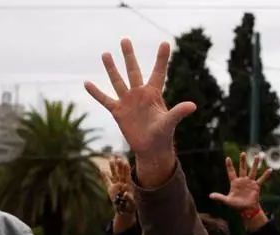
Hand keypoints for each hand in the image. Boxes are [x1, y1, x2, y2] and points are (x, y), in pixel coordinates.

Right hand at [84, 39, 195, 158]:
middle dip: (129, 56)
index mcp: (154, 94)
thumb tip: (193, 106)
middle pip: (133, 71)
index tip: (166, 43)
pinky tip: (86, 83)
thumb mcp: (170, 122)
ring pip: (118, 81)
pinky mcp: (118, 112)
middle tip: (125, 40)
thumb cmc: (163, 135)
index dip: (162, 58)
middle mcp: (140, 94)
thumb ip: (179, 112)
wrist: (151, 149)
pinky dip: (96, 92)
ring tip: (106, 53)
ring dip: (111, 68)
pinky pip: (105, 100)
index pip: (159, 72)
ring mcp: (128, 102)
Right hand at [101, 157, 135, 215]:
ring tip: (111, 159)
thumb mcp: (131, 204)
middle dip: (119, 166)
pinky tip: (101, 169)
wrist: (125, 210)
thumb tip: (126, 193)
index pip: (127, 177)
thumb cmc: (130, 207)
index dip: (126, 170)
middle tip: (118, 158)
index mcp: (128, 186)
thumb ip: (129, 199)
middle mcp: (122, 184)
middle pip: (120, 174)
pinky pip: (107, 181)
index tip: (125, 163)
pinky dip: (104, 176)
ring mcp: (116, 185)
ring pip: (114, 175)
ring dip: (112, 168)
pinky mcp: (111, 189)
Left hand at [209, 153, 271, 211]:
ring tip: (257, 156)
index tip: (227, 158)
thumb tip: (210, 196)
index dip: (229, 166)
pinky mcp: (256, 186)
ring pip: (252, 171)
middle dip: (242, 161)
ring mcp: (250, 182)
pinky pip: (262, 179)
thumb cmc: (237, 205)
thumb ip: (219, 197)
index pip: (231, 172)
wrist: (247, 210)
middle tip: (243, 153)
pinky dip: (266, 175)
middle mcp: (242, 181)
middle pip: (242, 169)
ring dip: (255, 164)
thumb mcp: (227, 201)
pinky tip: (270, 170)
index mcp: (235, 183)